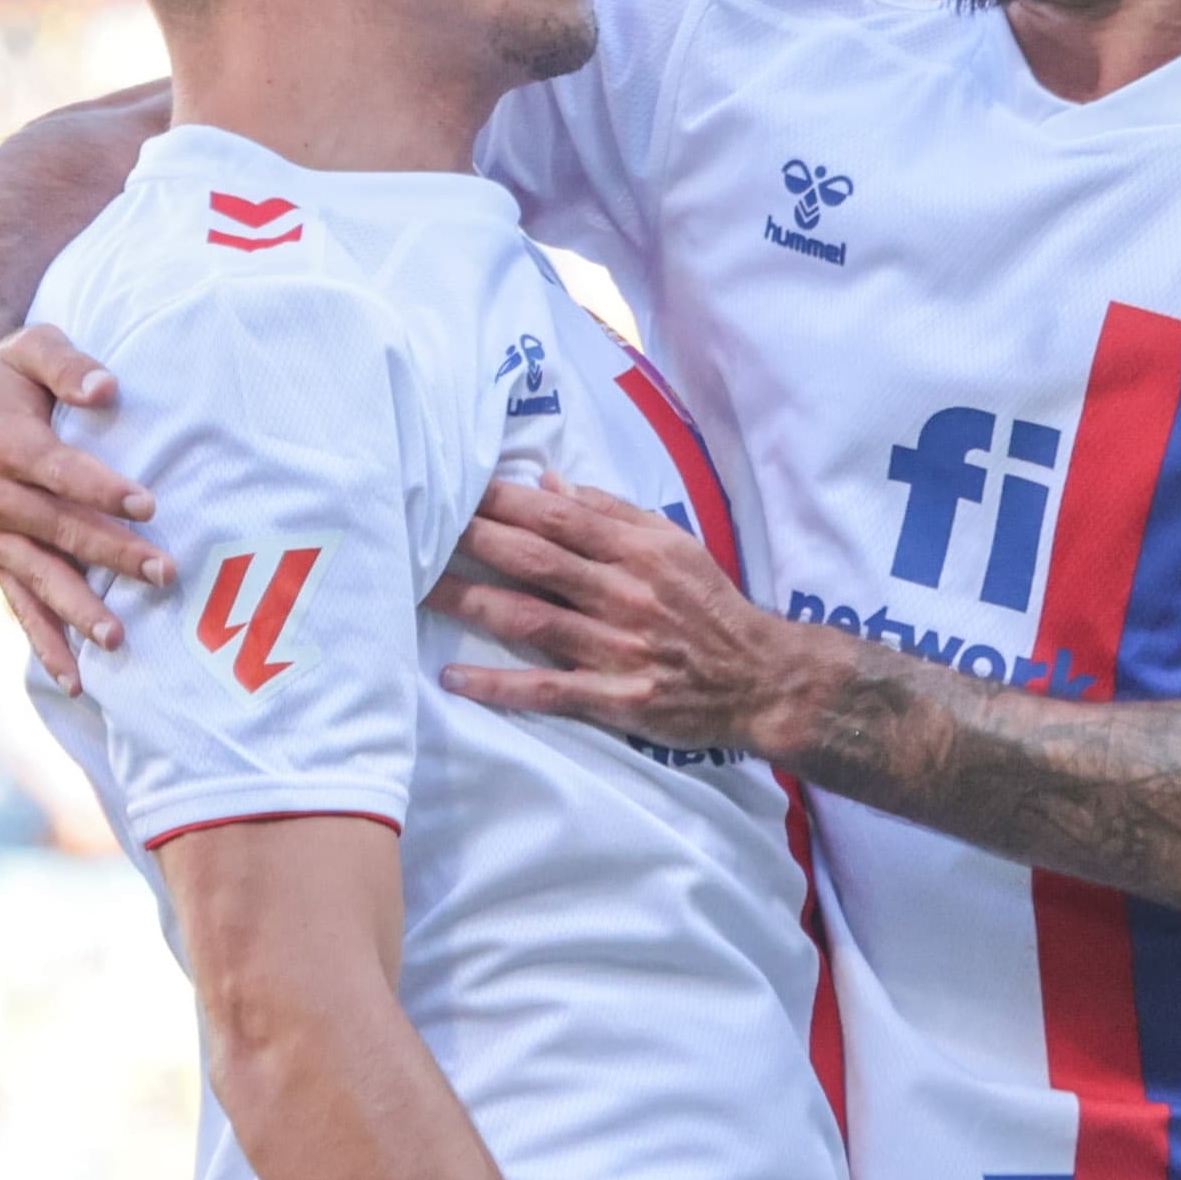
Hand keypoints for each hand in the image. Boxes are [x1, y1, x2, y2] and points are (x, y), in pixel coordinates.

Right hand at [0, 323, 165, 688]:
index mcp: (6, 443)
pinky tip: (75, 678)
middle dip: (111, 554)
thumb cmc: (2, 374)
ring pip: (38, 576)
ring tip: (118, 640)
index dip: (102, 488)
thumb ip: (70, 365)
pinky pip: (19, 605)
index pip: (61, 470)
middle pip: (59, 529)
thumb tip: (107, 387)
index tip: (148, 503)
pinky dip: (44, 642)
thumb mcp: (32, 347)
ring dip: (77, 610)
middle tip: (163, 573)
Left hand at [430, 478, 819, 757]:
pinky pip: (547, 689)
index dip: (502, 501)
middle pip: (534, 560)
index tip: (456, 486)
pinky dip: (499, 685)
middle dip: (474, 541)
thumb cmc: (710, 605)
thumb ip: (613, 512)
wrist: (761, 678)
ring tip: (419, 590)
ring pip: (530, 619)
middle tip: (420, 526)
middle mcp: (623, 593)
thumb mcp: (674, 543)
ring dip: (470, 602)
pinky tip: (455, 678)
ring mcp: (617, 646)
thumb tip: (548, 482)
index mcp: (636, 550)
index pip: (557, 516)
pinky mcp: (616, 697)